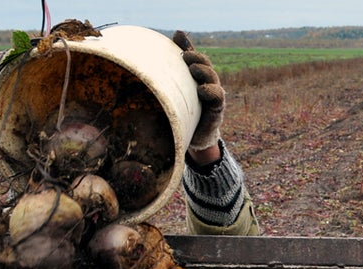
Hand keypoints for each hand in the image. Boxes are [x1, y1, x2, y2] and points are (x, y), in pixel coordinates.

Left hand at [173, 30, 224, 151]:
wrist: (193, 137)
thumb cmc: (181, 113)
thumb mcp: (170, 95)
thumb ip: (163, 80)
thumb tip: (144, 65)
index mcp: (193, 77)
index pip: (192, 56)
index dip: (187, 45)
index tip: (178, 36)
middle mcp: (205, 82)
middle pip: (204, 64)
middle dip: (196, 57)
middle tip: (185, 56)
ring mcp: (212, 94)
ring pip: (212, 77)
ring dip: (204, 71)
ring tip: (193, 68)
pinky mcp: (216, 108)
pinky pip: (217, 96)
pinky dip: (211, 91)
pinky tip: (201, 90)